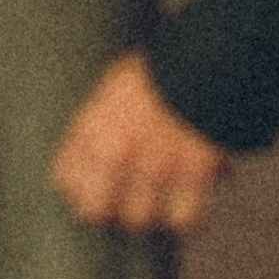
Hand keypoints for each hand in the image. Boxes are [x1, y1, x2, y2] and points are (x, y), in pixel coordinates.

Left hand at [54, 50, 231, 234]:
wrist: (212, 59)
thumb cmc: (167, 69)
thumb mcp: (120, 83)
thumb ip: (103, 117)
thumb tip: (98, 148)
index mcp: (94, 125)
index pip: (67, 179)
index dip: (80, 190)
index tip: (94, 191)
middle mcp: (117, 152)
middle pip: (96, 211)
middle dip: (111, 211)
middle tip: (126, 206)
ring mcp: (155, 166)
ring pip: (138, 220)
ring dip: (150, 214)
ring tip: (161, 206)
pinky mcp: (193, 176)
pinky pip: (182, 219)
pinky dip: (188, 214)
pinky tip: (190, 202)